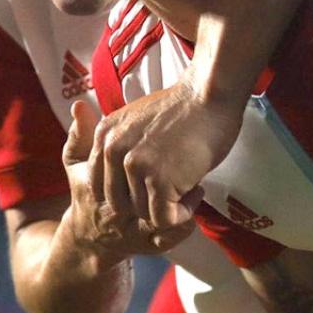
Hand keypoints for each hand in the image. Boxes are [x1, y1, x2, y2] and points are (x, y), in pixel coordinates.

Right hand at [61, 99, 185, 259]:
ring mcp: (133, 231)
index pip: (124, 171)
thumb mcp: (77, 162)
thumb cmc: (89, 190)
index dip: (153, 156)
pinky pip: (171, 237)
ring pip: (163, 220)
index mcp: (98, 187)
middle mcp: (115, 212)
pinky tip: (194, 199)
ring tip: (197, 181)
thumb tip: (79, 104)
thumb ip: (80, 135)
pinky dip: (186, 221)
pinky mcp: (148, 246)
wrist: (89, 238)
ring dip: (184, 200)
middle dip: (175, 177)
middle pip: (147, 197)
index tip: (171, 140)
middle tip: (191, 158)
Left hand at [94, 81, 241, 242]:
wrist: (210, 95)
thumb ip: (122, 144)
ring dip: (169, 208)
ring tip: (189, 188)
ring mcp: (135, 165)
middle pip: (120, 202)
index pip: (101, 184)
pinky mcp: (159, 180)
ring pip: (142, 212)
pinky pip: (164, 218)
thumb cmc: (184, 108)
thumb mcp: (136, 119)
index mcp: (104, 135)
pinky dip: (183, 214)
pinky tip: (196, 193)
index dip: (128, 192)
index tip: (152, 187)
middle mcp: (112, 150)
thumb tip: (124, 174)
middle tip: (172, 192)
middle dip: (147, 203)